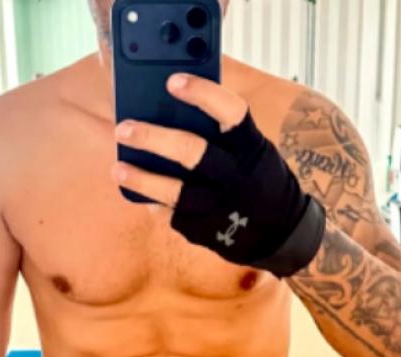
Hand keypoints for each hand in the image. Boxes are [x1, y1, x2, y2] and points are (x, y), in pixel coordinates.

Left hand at [111, 73, 325, 276]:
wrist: (283, 231)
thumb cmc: (257, 177)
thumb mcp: (253, 149)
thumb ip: (221, 132)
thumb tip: (170, 104)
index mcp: (250, 145)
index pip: (230, 111)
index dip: (202, 93)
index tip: (172, 81)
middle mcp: (236, 174)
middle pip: (192, 151)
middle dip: (153, 138)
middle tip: (123, 128)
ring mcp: (219, 205)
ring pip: (175, 190)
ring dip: (142, 178)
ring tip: (118, 168)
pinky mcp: (204, 228)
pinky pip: (170, 214)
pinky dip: (152, 200)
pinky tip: (137, 190)